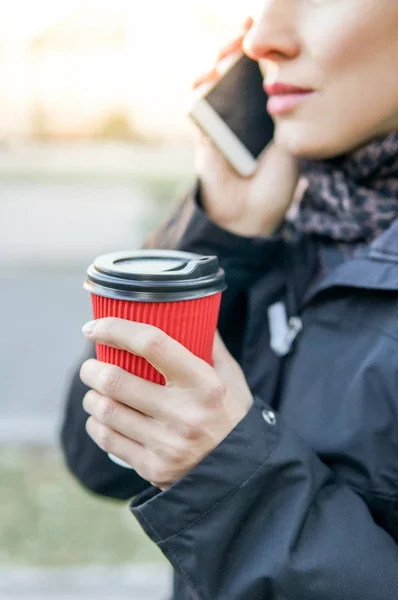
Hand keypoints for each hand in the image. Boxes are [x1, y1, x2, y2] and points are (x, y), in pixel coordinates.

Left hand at [80, 319, 252, 489]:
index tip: (95, 327)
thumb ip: (209, 344)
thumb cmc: (231, 415)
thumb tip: (186, 311)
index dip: (116, 329)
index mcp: (205, 384)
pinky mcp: (154, 468)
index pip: (152, 344)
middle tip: (90, 366)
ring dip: (91, 397)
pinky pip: (108, 439)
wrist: (241, 473)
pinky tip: (100, 417)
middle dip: (91, 370)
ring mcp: (167, 444)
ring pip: (106, 411)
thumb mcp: (230, 377)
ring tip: (95, 391)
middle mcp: (185, 414)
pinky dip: (96, 424)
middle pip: (116, 380)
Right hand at [192, 18, 298, 236]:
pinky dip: (201, 93)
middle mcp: (236, 115)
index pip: (252, 73)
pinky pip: (197, 110)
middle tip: (243, 35)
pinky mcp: (203, 139)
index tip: (257, 29)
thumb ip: (283, 110)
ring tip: (227, 55)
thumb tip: (280, 72)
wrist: (253, 216)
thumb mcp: (289, 141)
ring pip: (208, 85)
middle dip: (232, 48)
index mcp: (258, 113)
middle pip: (227, 72)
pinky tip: (209, 81)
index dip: (252, 49)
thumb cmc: (275, 182)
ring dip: (215, 65)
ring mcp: (217, 125)